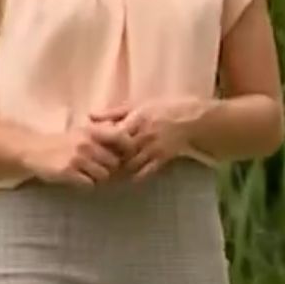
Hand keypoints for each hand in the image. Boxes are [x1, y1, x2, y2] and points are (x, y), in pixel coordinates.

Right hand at [20, 121, 128, 185]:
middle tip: (100, 170)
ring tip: (87, 174)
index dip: (128, 149)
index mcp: (92, 131)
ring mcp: (77, 157)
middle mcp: (87, 143)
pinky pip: (89, 184)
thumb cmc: (64, 143)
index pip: (122, 137)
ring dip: (98, 179)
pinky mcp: (68, 171)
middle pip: (115, 163)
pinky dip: (86, 185)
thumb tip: (132, 144)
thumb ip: (105, 135)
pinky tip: (78, 179)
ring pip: (103, 176)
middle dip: (110, 169)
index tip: (124, 157)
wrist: (34, 150)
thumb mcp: (84, 132)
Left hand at [91, 97, 205, 179]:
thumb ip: (114, 111)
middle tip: (95, 165)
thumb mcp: (139, 104)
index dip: (99, 144)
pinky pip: (145, 172)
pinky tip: (127, 178)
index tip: (91, 147)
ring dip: (118, 171)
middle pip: (118, 153)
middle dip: (106, 160)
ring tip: (108, 174)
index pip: (111, 135)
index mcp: (136, 119)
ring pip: (130, 165)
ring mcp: (154, 148)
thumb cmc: (165, 109)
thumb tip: (90, 116)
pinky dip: (134, 177)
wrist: (194, 120)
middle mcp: (143, 135)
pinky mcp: (162, 159)